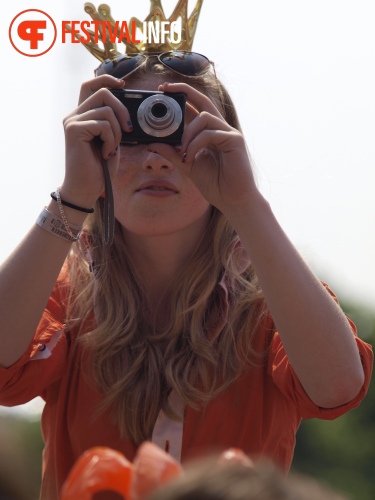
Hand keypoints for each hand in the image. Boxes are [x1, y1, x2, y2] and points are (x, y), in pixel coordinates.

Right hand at [60, 76, 132, 206]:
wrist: (86, 188)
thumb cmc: (100, 168)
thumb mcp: (112, 141)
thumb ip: (115, 123)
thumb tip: (127, 108)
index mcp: (82, 116)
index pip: (90, 85)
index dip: (107, 79)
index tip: (123, 84)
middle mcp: (74, 115)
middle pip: (103, 92)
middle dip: (122, 109)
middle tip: (128, 130)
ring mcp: (72, 121)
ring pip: (106, 110)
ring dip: (117, 132)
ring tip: (111, 148)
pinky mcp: (74, 129)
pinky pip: (103, 124)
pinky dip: (111, 140)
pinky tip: (105, 153)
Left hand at [148, 82, 257, 214]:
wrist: (232, 200)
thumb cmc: (215, 184)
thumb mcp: (187, 166)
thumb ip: (171, 153)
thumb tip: (151, 143)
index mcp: (209, 133)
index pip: (195, 108)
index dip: (181, 96)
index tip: (163, 91)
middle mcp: (220, 128)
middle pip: (202, 101)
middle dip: (183, 91)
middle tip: (164, 90)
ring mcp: (229, 133)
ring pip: (204, 117)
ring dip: (187, 133)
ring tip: (180, 151)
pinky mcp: (234, 140)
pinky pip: (210, 133)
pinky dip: (195, 144)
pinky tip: (189, 157)